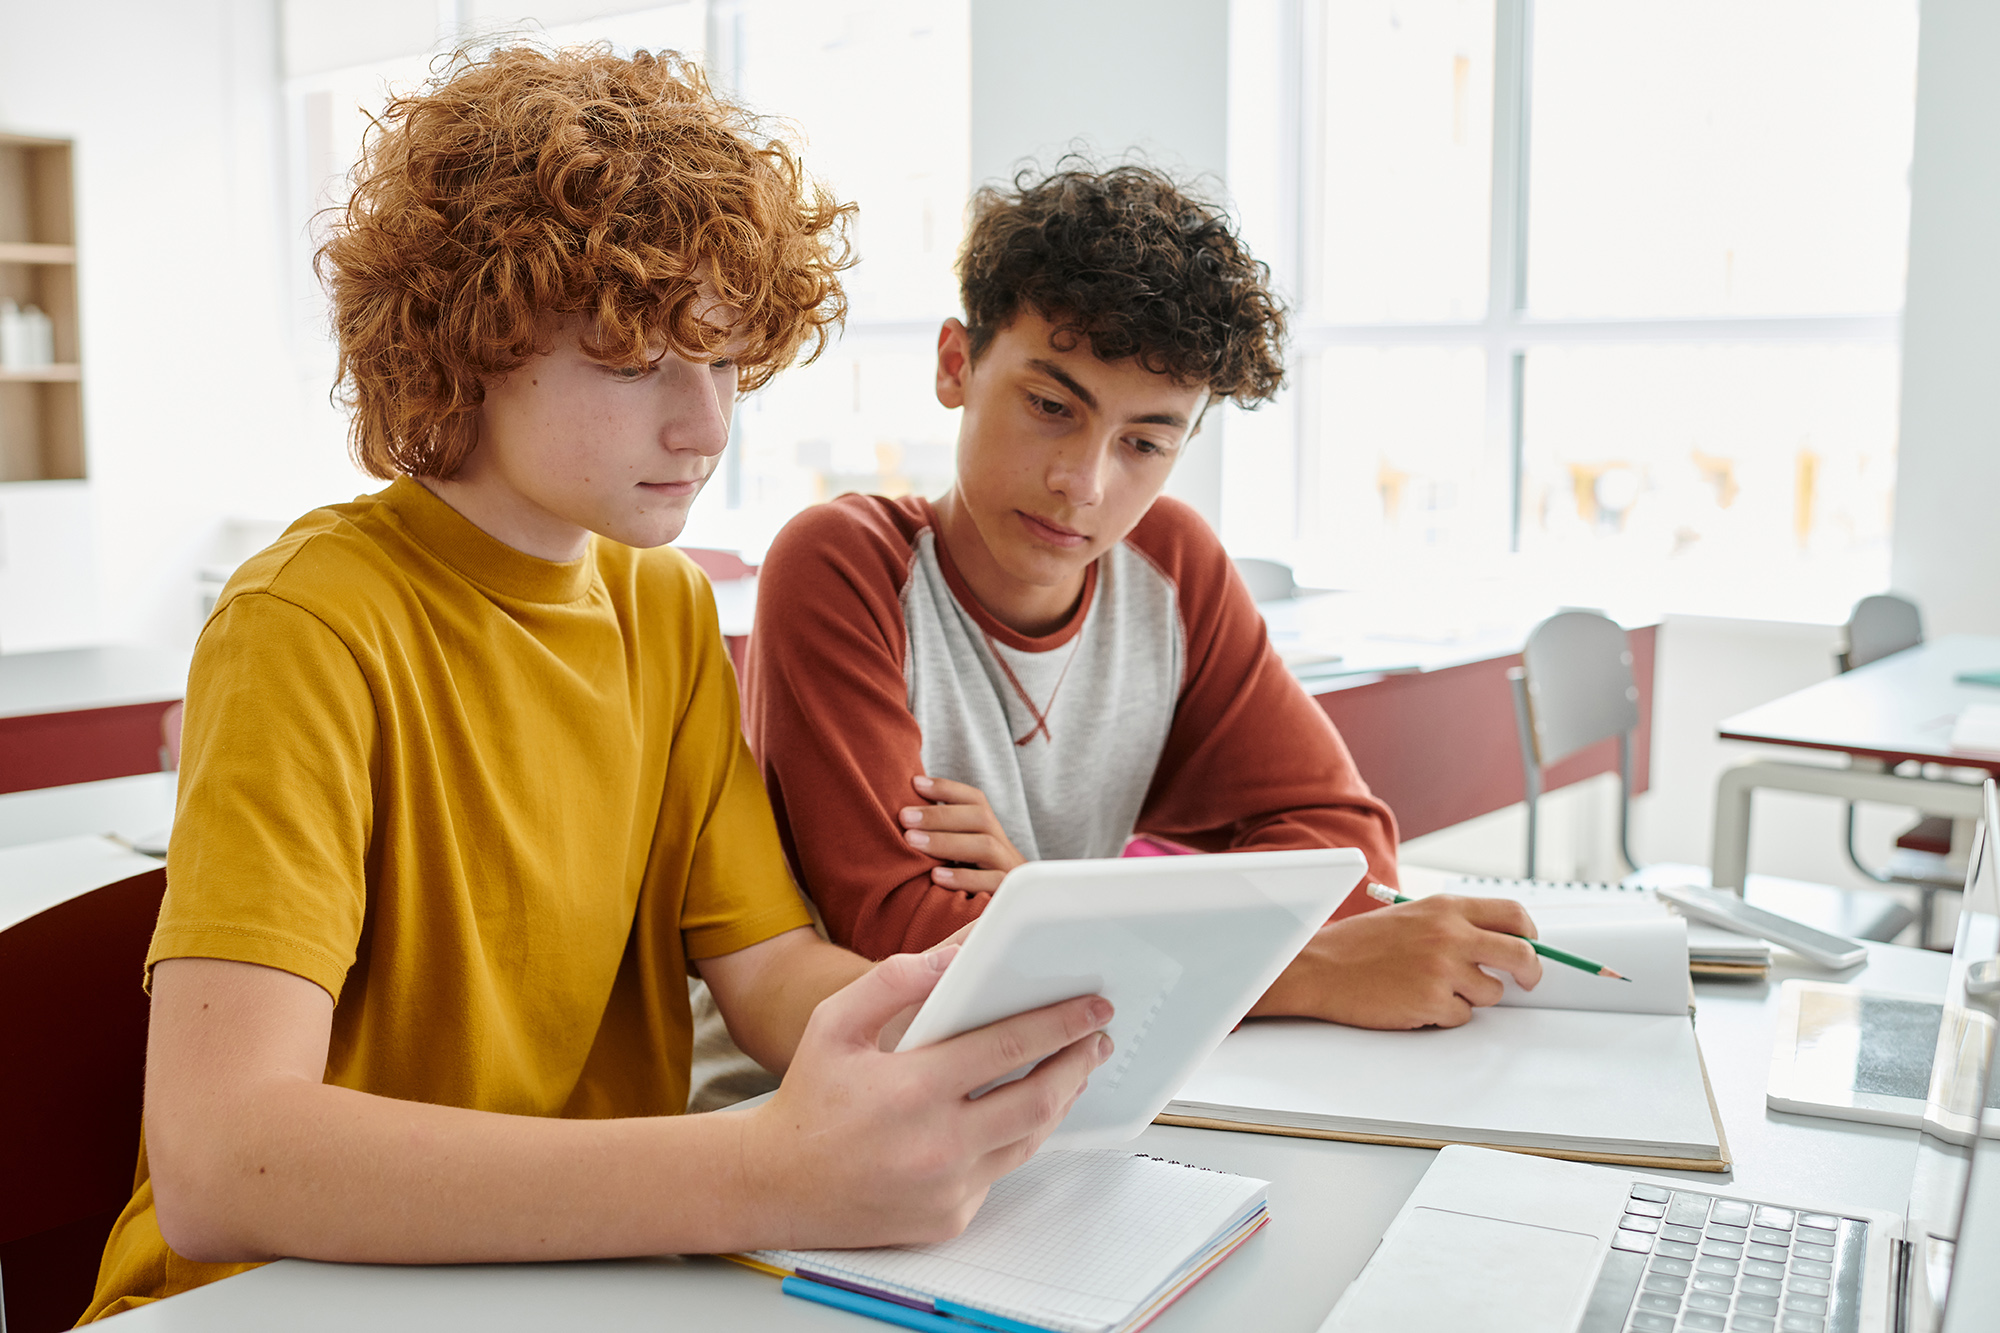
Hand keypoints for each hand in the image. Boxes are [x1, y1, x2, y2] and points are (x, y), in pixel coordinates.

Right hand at [743, 947, 1113, 1248]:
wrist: (776, 1185)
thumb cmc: (809, 1099)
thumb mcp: (835, 1023)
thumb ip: (893, 981)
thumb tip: (954, 955)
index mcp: (912, 1089)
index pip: (1010, 1045)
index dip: (1061, 1022)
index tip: (1092, 1006)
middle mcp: (937, 1144)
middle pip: (1039, 1098)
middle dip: (1078, 1061)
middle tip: (1098, 1036)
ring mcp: (947, 1188)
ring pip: (1030, 1139)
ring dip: (1060, 1099)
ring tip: (1072, 1068)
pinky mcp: (950, 1218)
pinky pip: (1000, 1172)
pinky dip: (1015, 1138)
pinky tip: (1020, 1112)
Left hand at [901, 774, 1026, 891]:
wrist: (1015, 923)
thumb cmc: (974, 889)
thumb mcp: (962, 860)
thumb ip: (943, 838)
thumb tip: (905, 815)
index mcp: (991, 834)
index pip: (975, 800)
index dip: (947, 789)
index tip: (915, 783)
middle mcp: (1003, 847)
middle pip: (980, 818)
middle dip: (939, 814)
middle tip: (904, 817)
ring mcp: (1009, 870)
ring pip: (986, 846)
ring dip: (946, 841)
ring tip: (912, 840)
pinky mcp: (1007, 895)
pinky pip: (992, 882)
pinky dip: (963, 878)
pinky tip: (935, 876)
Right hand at [1251, 895, 1543, 1029]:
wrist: (1319, 967)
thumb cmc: (1360, 945)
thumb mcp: (1412, 917)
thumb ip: (1454, 925)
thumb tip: (1501, 943)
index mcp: (1445, 908)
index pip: (1513, 915)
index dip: (1530, 934)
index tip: (1530, 947)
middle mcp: (1450, 935)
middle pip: (1521, 955)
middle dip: (1530, 973)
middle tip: (1526, 982)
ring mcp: (1443, 970)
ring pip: (1491, 993)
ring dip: (1472, 997)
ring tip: (1433, 988)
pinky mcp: (1432, 1002)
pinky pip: (1461, 1017)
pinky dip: (1444, 1015)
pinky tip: (1414, 1001)